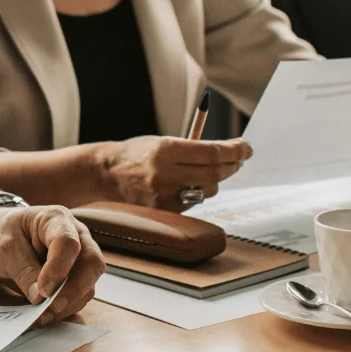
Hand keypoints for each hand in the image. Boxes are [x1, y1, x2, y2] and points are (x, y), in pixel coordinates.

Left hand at [0, 205, 105, 325]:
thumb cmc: (1, 233)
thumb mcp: (4, 247)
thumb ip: (23, 270)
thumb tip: (41, 298)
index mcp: (56, 219)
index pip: (68, 242)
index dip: (59, 267)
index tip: (43, 289)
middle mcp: (76, 236)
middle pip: (91, 263)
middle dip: (75, 289)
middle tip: (52, 306)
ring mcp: (79, 257)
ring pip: (89, 284)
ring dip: (69, 303)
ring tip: (43, 316)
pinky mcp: (75, 277)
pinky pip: (79, 296)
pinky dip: (65, 308)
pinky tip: (46, 316)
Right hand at [97, 136, 251, 210]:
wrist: (105, 174)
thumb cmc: (137, 154)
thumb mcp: (162, 142)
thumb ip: (193, 148)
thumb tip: (230, 152)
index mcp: (165, 150)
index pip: (213, 153)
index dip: (235, 150)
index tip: (246, 147)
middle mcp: (164, 173)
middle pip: (216, 172)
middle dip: (233, 165)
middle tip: (238, 159)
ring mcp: (163, 194)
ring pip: (208, 189)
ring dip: (214, 180)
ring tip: (204, 171)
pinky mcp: (162, 209)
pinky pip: (193, 202)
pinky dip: (196, 192)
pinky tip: (184, 184)